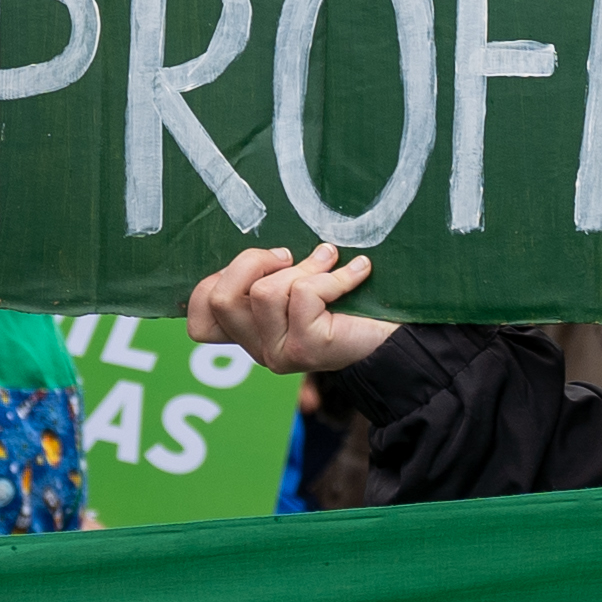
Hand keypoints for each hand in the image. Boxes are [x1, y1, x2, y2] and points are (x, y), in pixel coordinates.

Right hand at [187, 246, 394, 376]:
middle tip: (289, 256)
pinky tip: (359, 271)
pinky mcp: (307, 350)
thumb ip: (272, 275)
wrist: (401, 338)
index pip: (200, 322)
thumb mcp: (300, 284)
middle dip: (253, 261)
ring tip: (329, 261)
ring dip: (302, 267)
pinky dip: (334, 275)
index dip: (213, 283)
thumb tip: (266, 247)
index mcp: (250, 335)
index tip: (261, 265)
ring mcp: (280, 354)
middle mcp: (258, 350)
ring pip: (264, 293)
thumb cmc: (351, 304)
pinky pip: (303, 294)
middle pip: (222, 298)